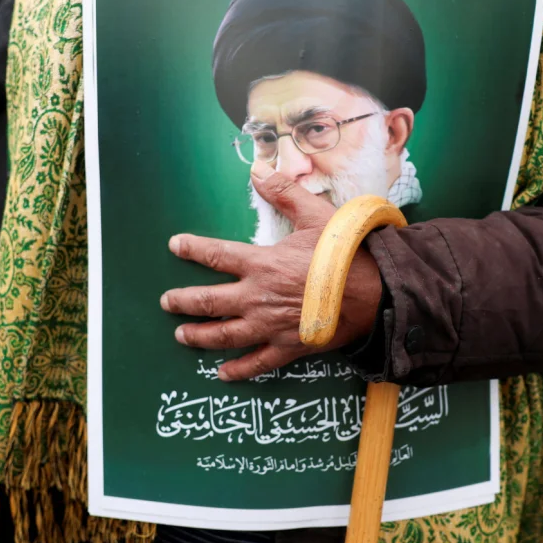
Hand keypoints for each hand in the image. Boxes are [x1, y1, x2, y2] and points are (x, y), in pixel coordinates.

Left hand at [160, 160, 383, 380]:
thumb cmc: (346, 254)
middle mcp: (258, 297)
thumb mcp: (315, 215)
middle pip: (209, 301)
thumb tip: (257, 170)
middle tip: (167, 302)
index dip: (192, 249)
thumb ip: (283, 192)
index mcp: (261, 263)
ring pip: (224, 335)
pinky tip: (222, 372)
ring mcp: (270, 326)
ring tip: (181, 336)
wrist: (376, 292)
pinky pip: (257, 362)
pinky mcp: (288, 347)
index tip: (175, 246)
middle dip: (183, 301)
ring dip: (199, 336)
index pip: (216, 255)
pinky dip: (238, 369)